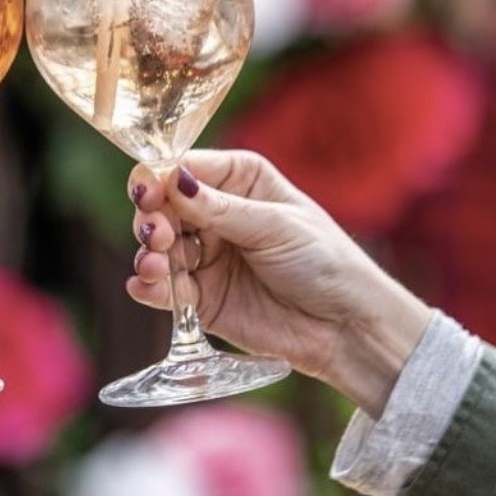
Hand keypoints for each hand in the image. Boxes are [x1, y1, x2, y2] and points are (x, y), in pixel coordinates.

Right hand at [127, 150, 429, 416]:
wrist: (347, 328)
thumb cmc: (324, 261)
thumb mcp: (274, 226)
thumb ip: (219, 208)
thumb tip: (170, 178)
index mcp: (238, 179)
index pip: (182, 168)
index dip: (158, 178)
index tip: (149, 194)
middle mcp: (214, 212)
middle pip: (161, 206)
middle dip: (151, 218)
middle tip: (158, 235)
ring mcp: (205, 256)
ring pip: (157, 247)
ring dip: (149, 254)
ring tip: (158, 266)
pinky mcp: (201, 297)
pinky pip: (162, 288)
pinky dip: (149, 286)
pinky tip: (148, 286)